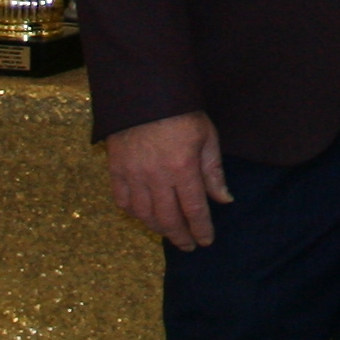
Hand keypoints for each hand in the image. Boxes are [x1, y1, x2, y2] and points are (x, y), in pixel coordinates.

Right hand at [104, 111, 230, 250]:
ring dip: (158, 229)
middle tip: (189, 245)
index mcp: (182, 167)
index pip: (193, 209)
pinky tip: (145, 217)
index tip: (206, 241)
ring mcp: (133, 175)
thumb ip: (214, 171)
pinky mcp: (116, 170)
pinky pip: (123, 202)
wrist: (144, 93)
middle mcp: (156, 177)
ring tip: (170, 233)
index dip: (200, 228)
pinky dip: (135, 214)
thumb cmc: (182, 113)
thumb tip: (224, 200)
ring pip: (144, 215)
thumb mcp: (207, 136)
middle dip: (180, 236)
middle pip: (168, 218)